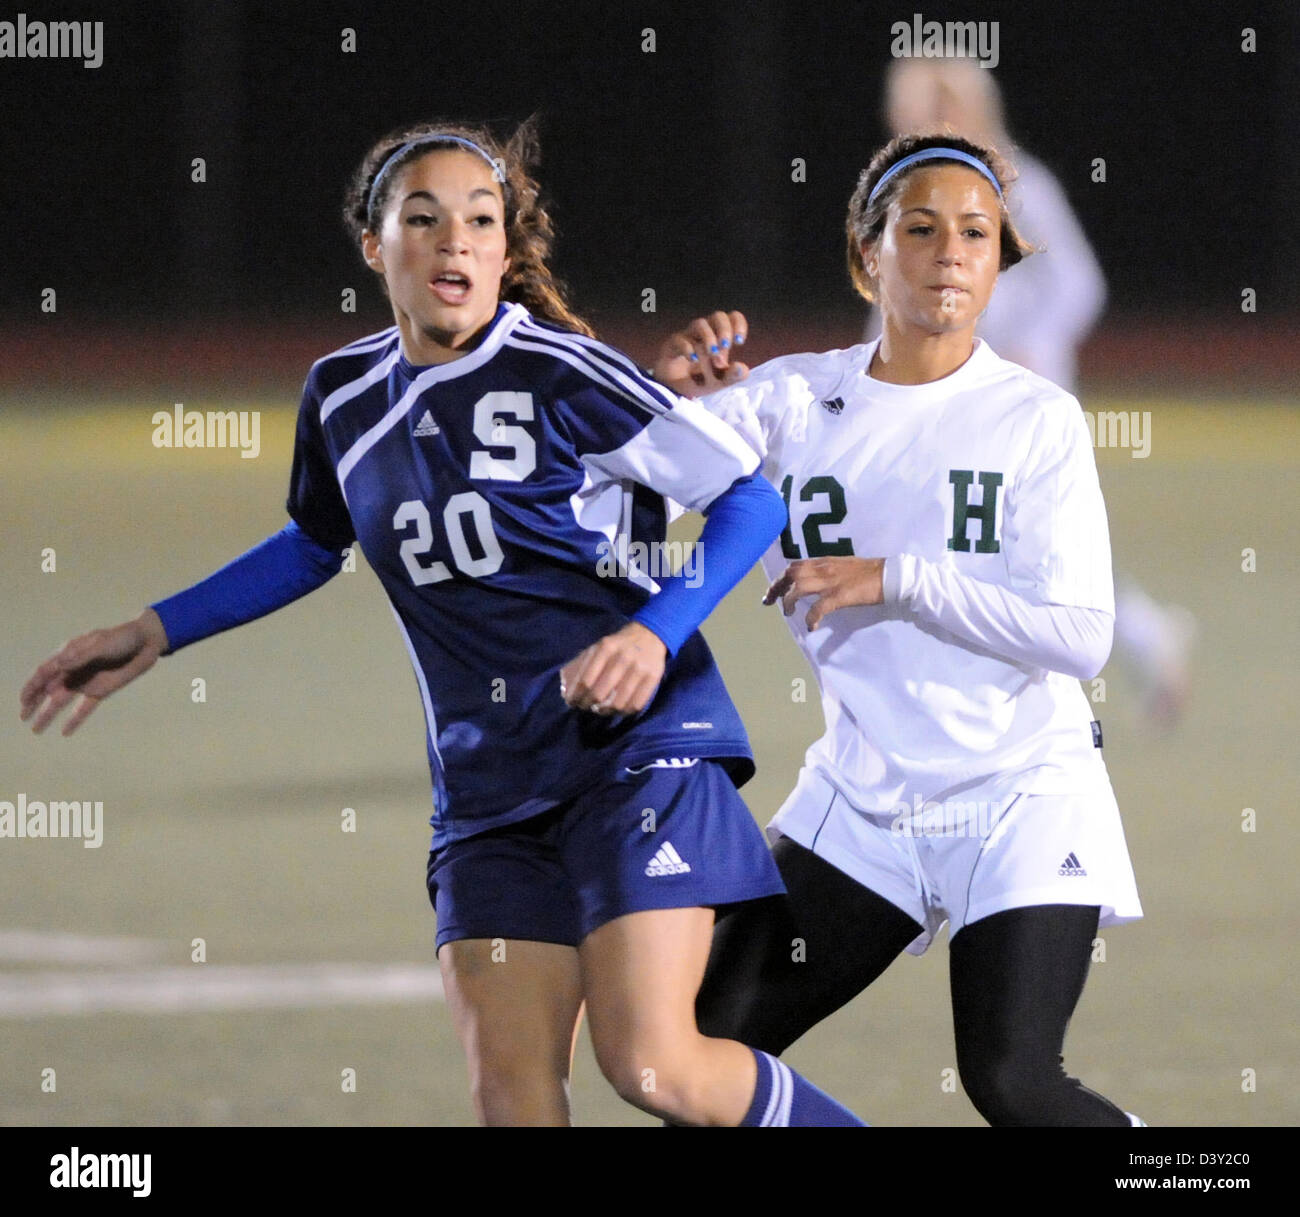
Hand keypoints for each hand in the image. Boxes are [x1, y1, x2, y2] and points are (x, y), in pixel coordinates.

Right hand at [19, 609, 169, 735]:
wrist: (146, 643)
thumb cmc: (122, 638)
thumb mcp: (101, 644)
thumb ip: (81, 656)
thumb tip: (60, 665)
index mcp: (69, 655)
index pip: (44, 672)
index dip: (32, 686)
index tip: (23, 701)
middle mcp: (73, 670)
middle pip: (48, 688)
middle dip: (33, 702)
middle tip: (23, 717)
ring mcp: (86, 681)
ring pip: (62, 700)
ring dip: (48, 714)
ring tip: (36, 729)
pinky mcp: (100, 691)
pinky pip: (84, 708)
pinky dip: (74, 719)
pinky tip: (65, 732)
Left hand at [560, 622, 666, 716]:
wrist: (650, 634)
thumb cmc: (618, 645)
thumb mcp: (599, 646)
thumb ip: (582, 664)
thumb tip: (566, 690)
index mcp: (605, 648)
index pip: (585, 681)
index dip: (576, 696)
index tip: (571, 702)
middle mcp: (623, 658)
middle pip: (599, 693)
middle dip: (587, 704)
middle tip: (584, 707)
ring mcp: (639, 669)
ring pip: (618, 703)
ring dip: (605, 711)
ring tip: (600, 710)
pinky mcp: (653, 678)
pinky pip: (636, 704)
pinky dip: (624, 712)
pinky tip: (617, 709)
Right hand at [652, 310, 749, 396]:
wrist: (674, 389)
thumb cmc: (700, 380)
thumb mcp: (720, 382)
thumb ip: (733, 376)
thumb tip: (742, 368)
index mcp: (719, 338)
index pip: (732, 318)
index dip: (738, 325)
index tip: (739, 342)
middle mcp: (705, 333)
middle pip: (718, 316)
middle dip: (724, 330)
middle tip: (726, 347)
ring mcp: (688, 337)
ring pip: (700, 324)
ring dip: (709, 338)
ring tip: (712, 354)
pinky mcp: (672, 345)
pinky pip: (680, 340)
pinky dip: (688, 348)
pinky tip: (693, 360)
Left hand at [762, 558, 884, 629]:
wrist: (889, 575)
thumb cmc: (869, 572)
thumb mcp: (843, 565)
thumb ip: (827, 570)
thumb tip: (815, 579)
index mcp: (824, 562)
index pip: (795, 566)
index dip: (781, 578)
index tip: (773, 591)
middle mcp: (824, 569)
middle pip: (791, 574)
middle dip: (777, 587)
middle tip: (769, 601)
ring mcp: (831, 582)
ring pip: (799, 588)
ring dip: (789, 601)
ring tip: (788, 613)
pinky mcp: (840, 595)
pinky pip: (818, 608)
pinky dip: (811, 618)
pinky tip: (811, 626)